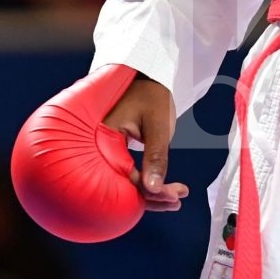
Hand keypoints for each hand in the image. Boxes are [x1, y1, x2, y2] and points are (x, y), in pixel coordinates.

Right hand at [103, 72, 190, 212]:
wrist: (147, 78)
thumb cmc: (151, 95)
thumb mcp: (158, 124)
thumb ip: (156, 157)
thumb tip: (154, 189)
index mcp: (105, 138)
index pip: (126, 176)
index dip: (150, 191)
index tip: (175, 195)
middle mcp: (101, 147)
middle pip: (124, 184)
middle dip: (152, 197)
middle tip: (178, 199)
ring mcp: (107, 151)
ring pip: (127, 182)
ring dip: (151, 192)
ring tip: (176, 197)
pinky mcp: (115, 152)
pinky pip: (128, 173)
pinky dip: (146, 181)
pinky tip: (164, 189)